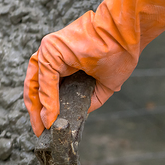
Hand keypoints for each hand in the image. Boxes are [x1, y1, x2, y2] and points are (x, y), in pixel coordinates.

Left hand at [24, 0, 164, 136]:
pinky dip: (47, 99)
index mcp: (64, 60)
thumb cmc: (121, 51)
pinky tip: (50, 116)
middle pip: (36, 86)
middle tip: (40, 131)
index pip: (46, 87)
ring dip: (37, 107)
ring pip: (36, 83)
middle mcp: (54, 54)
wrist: (128, 33)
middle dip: (36, 111)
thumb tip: (78, 113)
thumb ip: (90, 98)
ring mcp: (50, 50)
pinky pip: (45, 79)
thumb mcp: (105, 83)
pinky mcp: (52, 49)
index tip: (46, 127)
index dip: (45, 108)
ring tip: (42, 127)